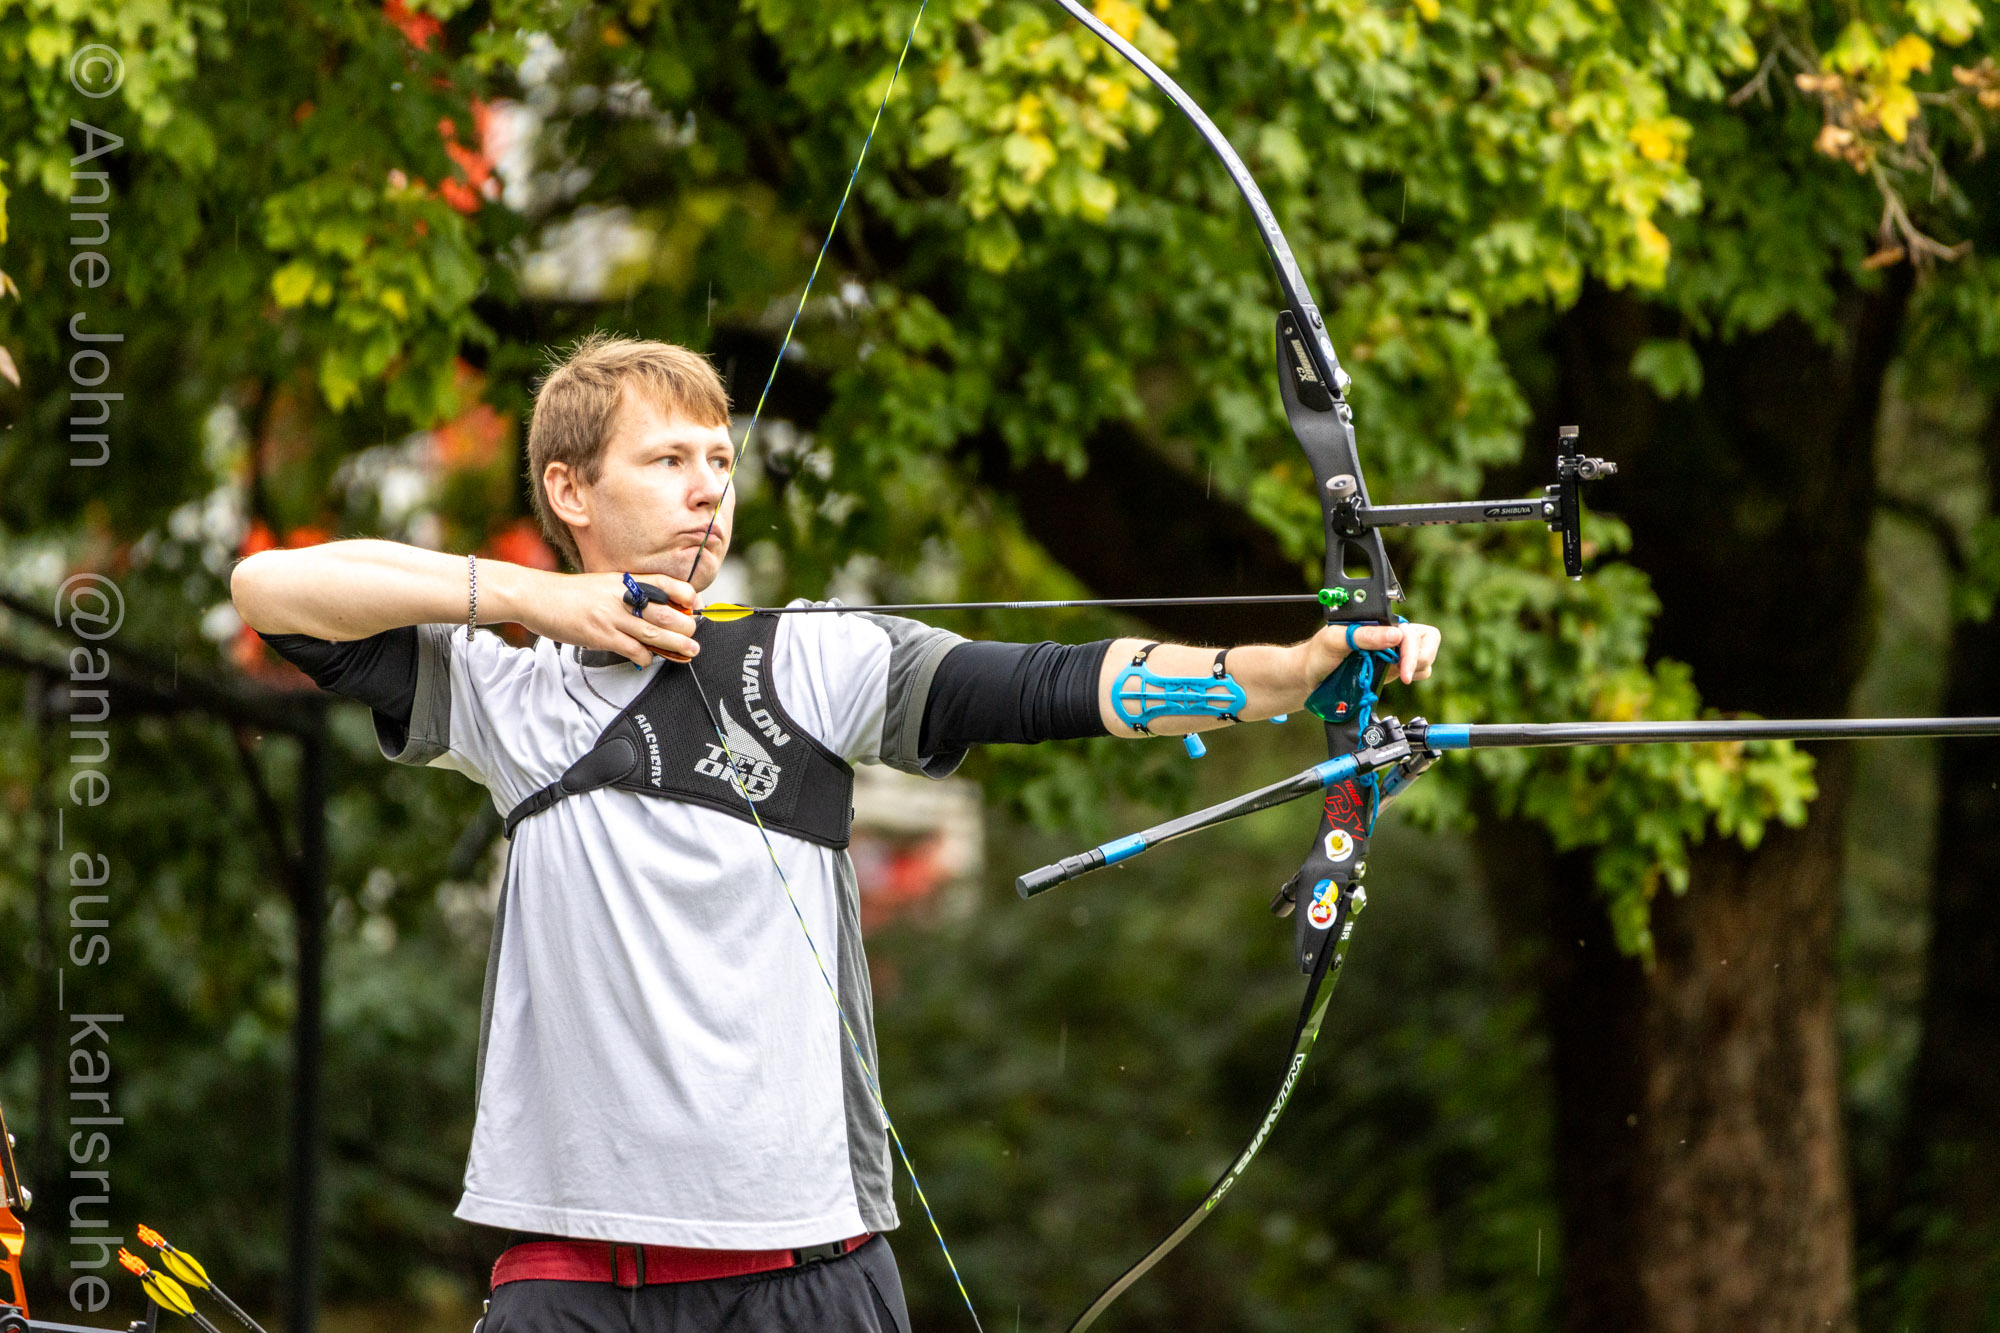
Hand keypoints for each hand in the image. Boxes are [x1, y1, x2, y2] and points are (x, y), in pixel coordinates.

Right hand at [511, 569, 700, 666]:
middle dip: (685, 625)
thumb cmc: (568, 594)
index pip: (664, 583)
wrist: (535, 596)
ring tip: (690, 651)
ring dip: (675, 644)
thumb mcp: (601, 585)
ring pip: (654, 631)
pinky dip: (645, 656)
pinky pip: (632, 648)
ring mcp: (611, 616)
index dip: (684, 594)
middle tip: (694, 636)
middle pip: (665, 611)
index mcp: (623, 580)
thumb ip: (624, 592)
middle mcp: (621, 596)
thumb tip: (648, 607)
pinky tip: (648, 658)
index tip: (696, 605)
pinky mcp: (601, 635)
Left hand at [1300, 620, 1441, 686]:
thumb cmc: (1318, 654)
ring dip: (1416, 667)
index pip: (1410, 631)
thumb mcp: (1333, 640)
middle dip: (1419, 658)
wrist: (1311, 677)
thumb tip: (1394, 635)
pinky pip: (1419, 669)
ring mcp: (1394, 650)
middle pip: (1427, 639)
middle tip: (1403, 675)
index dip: (1410, 650)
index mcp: (1378, 621)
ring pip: (1426, 655)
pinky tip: (1396, 677)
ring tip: (1396, 675)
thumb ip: (1362, 635)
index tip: (1401, 669)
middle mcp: (1389, 633)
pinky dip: (1413, 675)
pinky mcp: (1394, 667)